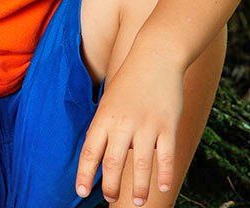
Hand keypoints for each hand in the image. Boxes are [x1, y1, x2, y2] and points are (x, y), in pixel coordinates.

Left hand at [75, 47, 184, 205]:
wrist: (155, 56)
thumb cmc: (130, 81)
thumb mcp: (109, 102)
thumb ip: (105, 127)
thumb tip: (101, 155)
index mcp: (104, 118)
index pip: (90, 151)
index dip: (85, 174)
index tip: (82, 192)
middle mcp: (122, 123)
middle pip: (113, 162)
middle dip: (111, 186)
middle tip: (112, 199)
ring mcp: (146, 125)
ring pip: (140, 164)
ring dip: (139, 187)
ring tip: (139, 201)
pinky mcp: (167, 125)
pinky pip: (165, 155)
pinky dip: (164, 174)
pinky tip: (162, 187)